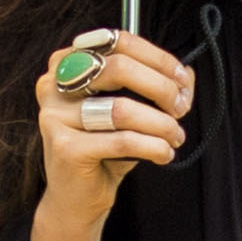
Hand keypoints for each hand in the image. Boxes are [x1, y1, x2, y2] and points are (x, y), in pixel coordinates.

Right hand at [27, 27, 194, 240]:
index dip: (157, 58)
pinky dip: (152, 146)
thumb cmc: (104, 147)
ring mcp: (54, 115)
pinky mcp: (65, 147)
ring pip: (122, 109)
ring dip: (161, 123)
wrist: (76, 198)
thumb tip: (187, 74)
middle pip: (119, 68)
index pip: (118, 42)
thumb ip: (156, 87)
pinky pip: (121, 140)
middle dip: (161, 87)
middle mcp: (54, 83)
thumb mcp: (131, 110)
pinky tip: (164, 153)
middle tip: (182, 107)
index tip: (182, 78)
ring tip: (176, 136)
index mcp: (66, 62)